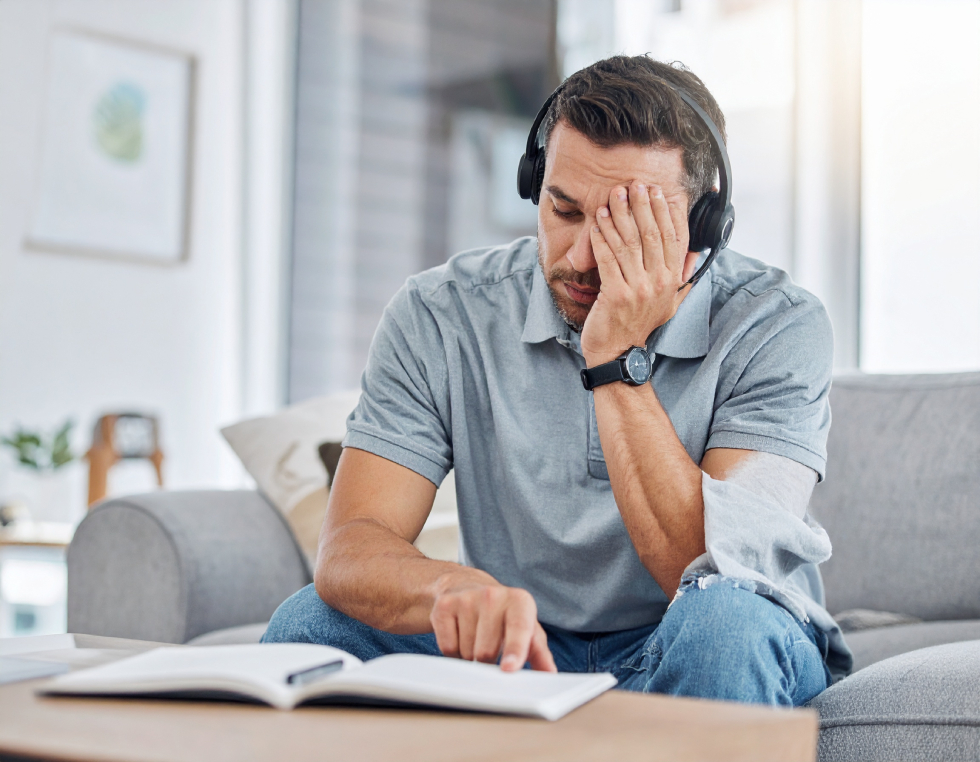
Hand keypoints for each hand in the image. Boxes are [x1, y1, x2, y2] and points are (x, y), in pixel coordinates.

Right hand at [430, 578, 556, 671]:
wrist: (467, 586)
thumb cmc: (503, 615)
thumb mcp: (526, 628)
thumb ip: (539, 651)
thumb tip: (549, 674)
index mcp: (519, 601)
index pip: (519, 628)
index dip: (515, 650)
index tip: (509, 669)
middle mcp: (493, 595)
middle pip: (487, 651)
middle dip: (488, 661)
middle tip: (491, 649)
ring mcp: (466, 598)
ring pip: (467, 652)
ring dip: (471, 656)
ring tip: (475, 639)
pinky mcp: (444, 605)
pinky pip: (448, 647)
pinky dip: (454, 651)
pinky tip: (460, 635)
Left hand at [581, 182, 692, 365]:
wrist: (618, 352)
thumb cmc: (640, 323)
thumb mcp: (670, 302)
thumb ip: (683, 277)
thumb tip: (694, 254)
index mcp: (673, 280)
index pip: (675, 238)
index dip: (667, 212)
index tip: (659, 192)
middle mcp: (659, 283)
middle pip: (652, 235)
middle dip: (642, 206)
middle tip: (634, 185)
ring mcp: (638, 289)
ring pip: (629, 243)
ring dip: (619, 217)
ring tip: (613, 198)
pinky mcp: (616, 294)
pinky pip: (608, 259)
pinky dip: (601, 239)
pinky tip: (597, 223)